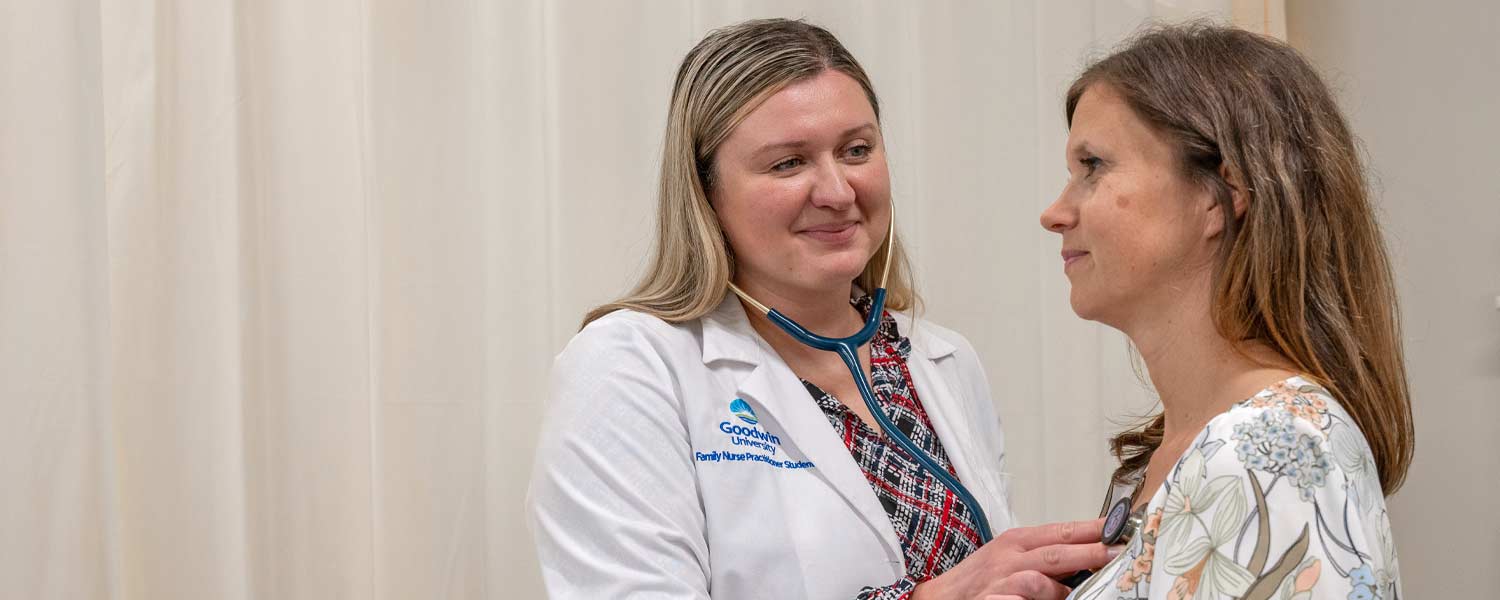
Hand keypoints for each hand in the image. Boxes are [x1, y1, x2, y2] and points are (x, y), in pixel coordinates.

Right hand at [911, 518, 1116, 599]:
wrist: (936, 597)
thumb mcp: (1009, 556)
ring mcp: (999, 583)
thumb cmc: (979, 578)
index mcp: (1017, 541)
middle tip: (1118, 553)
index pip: (1061, 531)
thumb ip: (1044, 554)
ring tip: (1076, 595)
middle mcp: (1009, 558)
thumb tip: (1087, 555)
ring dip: (1060, 590)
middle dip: (1090, 553)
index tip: (1120, 527)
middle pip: (1056, 553)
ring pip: (1039, 581)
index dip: (1092, 529)